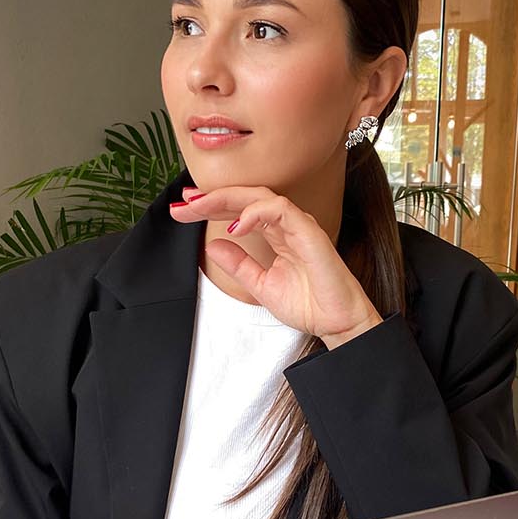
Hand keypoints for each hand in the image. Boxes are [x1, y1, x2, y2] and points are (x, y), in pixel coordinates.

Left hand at [170, 186, 382, 348]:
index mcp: (275, 234)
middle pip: (243, 197)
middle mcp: (285, 224)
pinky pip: (279, 210)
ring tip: (199, 208)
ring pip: (259, 196)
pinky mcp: (308, 231)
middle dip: (210, 198)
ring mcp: (297, 225)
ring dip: (226, 199)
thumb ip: (239, 264)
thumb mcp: (260, 285)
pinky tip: (235, 225)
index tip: (183, 210)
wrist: (335, 322)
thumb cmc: (309, 304)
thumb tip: (214, 245)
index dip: (210, 207)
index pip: (238, 210)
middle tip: (182, 203)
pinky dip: (254, 213)